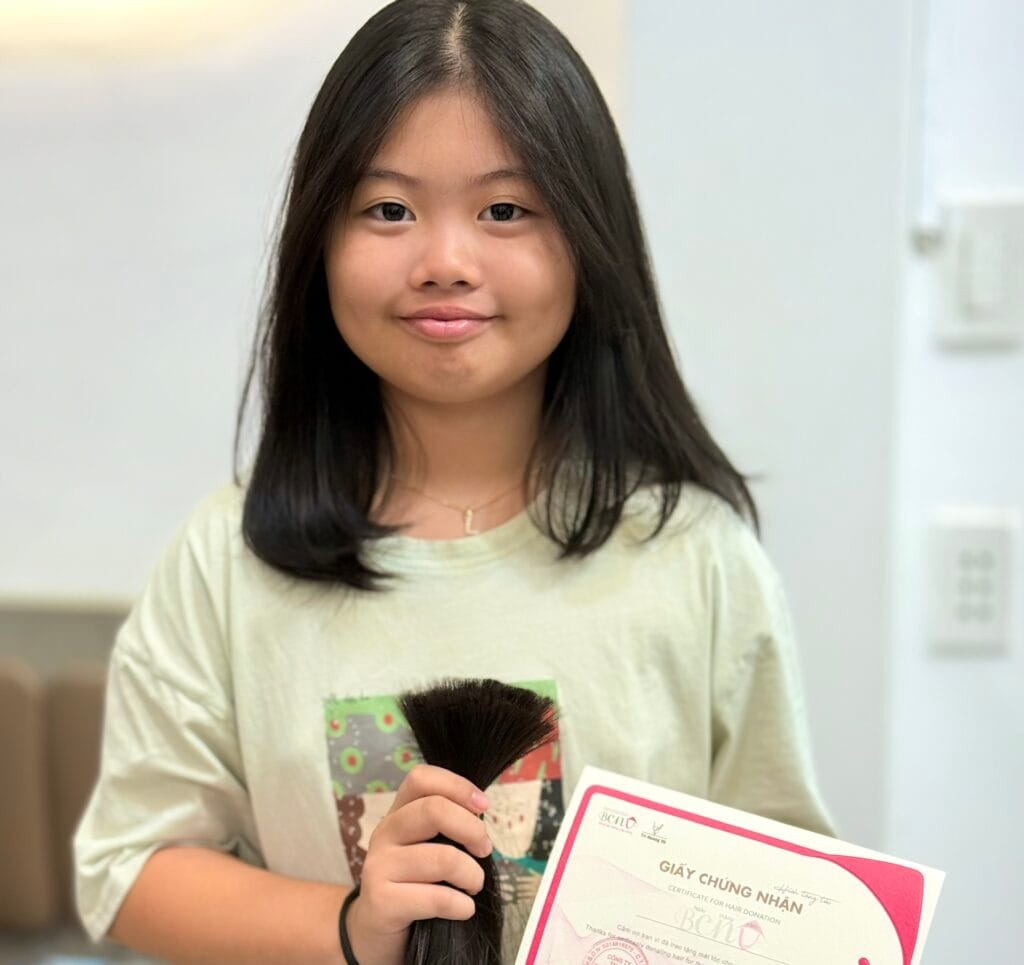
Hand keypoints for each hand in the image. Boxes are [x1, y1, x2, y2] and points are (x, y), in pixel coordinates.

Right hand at [344, 764, 492, 964]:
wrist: (374, 931)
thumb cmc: (412, 883)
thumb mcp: (426, 846)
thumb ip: (446, 826)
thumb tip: (481, 813)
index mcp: (397, 812)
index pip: (421, 778)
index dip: (457, 785)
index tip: (484, 806)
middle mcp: (385, 833)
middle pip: (434, 809)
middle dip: (472, 829)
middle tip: (484, 849)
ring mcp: (379, 866)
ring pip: (443, 859)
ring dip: (472, 875)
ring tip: (473, 885)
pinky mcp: (382, 902)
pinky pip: (437, 898)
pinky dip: (461, 905)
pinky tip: (464, 909)